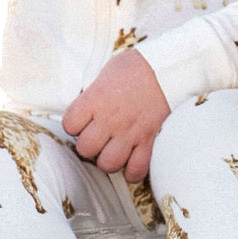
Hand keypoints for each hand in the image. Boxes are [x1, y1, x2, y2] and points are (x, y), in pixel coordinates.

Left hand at [62, 50, 168, 182]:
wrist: (167, 68)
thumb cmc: (136, 67)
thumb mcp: (106, 73)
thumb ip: (93, 95)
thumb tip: (86, 110)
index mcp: (95, 99)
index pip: (69, 124)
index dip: (74, 125)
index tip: (81, 122)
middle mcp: (110, 119)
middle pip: (85, 149)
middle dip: (89, 145)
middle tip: (97, 138)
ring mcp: (130, 132)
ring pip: (108, 164)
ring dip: (107, 160)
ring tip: (112, 151)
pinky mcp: (149, 141)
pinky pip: (136, 169)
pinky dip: (132, 171)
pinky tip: (130, 162)